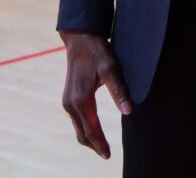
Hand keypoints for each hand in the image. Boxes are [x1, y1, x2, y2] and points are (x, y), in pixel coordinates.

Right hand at [60, 32, 132, 159]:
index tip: (109, 156)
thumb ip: (119, 90)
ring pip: (78, 128)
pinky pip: (76, 120)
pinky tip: (94, 129)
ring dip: (89, 138)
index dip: (100, 144)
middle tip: (107, 154)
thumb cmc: (97, 52)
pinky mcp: (68, 97)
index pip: (91, 130)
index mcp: (81, 100)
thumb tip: (128, 111)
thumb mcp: (111, 68)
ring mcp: (67, 101)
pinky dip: (85, 128)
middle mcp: (70, 104)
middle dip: (94, 145)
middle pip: (82, 133)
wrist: (80, 39)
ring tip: (102, 146)